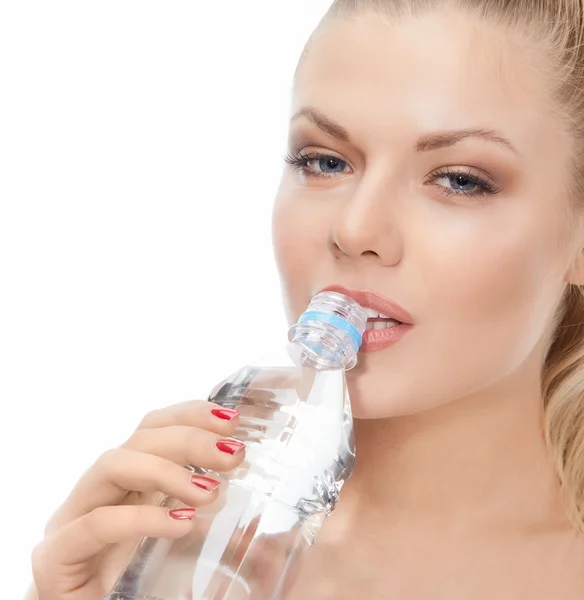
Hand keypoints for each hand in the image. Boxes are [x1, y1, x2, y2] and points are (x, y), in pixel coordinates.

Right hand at [30, 400, 243, 599]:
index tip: (231, 420)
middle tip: (233, 454)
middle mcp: (97, 494)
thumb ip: (202, 525)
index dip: (189, 415)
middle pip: (138, 440)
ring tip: (210, 492)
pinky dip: (142, 518)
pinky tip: (181, 524)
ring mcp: (71, 521)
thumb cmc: (131, 591)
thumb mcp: (177, 550)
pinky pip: (96, 524)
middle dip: (189, 438)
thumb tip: (243, 512)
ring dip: (166, 470)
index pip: (152, 429)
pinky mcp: (56, 558)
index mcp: (125, 485)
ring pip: (113, 465)